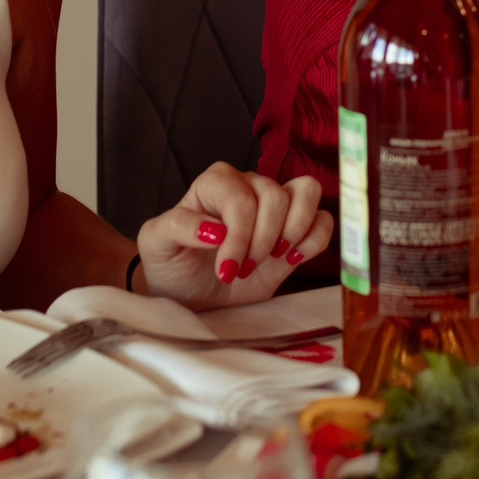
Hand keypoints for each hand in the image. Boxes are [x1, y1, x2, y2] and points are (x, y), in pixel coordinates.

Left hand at [137, 163, 332, 309]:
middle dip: (261, 241)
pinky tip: (291, 260)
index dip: (238, 234)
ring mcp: (274, 209)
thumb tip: (216, 230)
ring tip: (273, 258)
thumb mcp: (156, 244)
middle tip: (241, 271)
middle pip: (275, 196)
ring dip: (293, 231)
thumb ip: (178, 226)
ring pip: (306, 192)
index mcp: (215, 184)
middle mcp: (248, 188)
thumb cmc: (170, 264)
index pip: (240, 197)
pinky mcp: (294, 233)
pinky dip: (314, 240)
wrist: (187, 295)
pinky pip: (323, 220)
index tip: (225, 269)